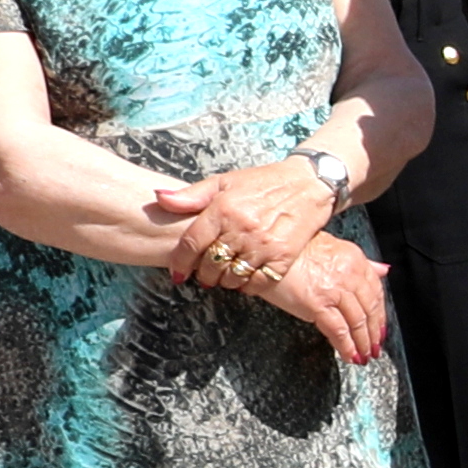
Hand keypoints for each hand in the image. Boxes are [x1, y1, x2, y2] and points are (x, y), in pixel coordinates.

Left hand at [146, 161, 333, 279]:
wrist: (309, 182)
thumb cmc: (263, 182)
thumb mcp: (225, 182)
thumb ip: (191, 195)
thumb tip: (159, 198)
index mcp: (223, 209)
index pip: (191, 244)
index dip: (180, 263)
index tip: (178, 273)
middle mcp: (241, 228)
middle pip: (210, 265)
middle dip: (204, 275)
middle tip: (206, 274)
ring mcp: (264, 244)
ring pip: (233, 277)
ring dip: (225, 281)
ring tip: (226, 276)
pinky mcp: (284, 256)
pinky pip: (259, 282)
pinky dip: (249, 286)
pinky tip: (246, 279)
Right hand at [273, 236, 394, 367]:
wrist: (264, 251)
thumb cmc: (292, 249)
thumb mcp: (332, 246)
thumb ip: (360, 262)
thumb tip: (382, 270)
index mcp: (354, 259)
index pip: (376, 290)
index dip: (380, 312)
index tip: (380, 326)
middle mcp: (349, 274)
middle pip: (370, 308)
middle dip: (374, 332)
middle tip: (375, 347)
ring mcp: (335, 290)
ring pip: (357, 321)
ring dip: (363, 343)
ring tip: (364, 355)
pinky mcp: (317, 304)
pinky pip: (338, 330)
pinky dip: (346, 346)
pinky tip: (349, 356)